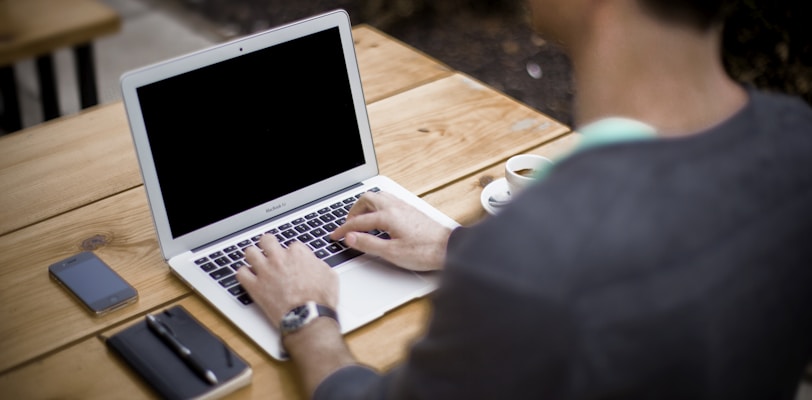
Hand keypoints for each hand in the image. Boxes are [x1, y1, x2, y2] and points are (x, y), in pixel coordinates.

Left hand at [236, 234, 337, 325]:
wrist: (308, 317)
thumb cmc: (320, 300)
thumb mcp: (330, 276)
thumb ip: (318, 265)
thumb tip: (314, 264)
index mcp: (298, 254)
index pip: (291, 245)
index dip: (292, 254)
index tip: (292, 261)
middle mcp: (279, 259)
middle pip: (267, 240)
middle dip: (268, 244)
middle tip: (269, 251)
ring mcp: (265, 271)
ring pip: (250, 252)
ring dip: (253, 256)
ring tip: (256, 261)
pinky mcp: (255, 287)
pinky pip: (241, 273)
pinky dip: (243, 274)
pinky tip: (248, 277)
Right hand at [330, 191, 451, 270]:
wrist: (448, 248)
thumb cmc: (424, 251)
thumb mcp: (392, 253)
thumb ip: (368, 244)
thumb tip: (351, 238)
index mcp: (388, 216)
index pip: (358, 221)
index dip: (344, 229)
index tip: (335, 236)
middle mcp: (395, 207)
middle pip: (366, 199)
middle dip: (353, 211)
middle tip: (347, 225)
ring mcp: (404, 206)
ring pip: (378, 197)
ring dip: (365, 206)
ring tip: (360, 219)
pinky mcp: (411, 210)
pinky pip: (388, 200)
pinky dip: (377, 206)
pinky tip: (379, 217)